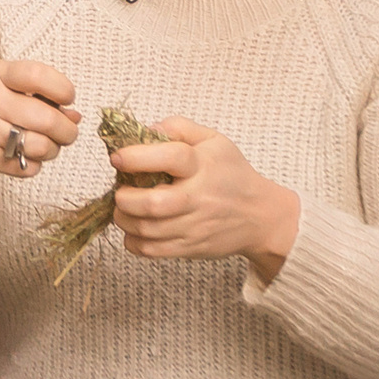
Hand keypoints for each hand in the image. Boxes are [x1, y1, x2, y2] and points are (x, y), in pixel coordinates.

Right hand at [0, 60, 80, 205]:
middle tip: (68, 131)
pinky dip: (36, 164)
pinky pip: (26, 167)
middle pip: (46, 119)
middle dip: (67, 129)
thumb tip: (75, 115)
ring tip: (49, 144)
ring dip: (54, 149)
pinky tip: (29, 156)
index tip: (68, 97)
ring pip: (39, 146)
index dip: (63, 88)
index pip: (38, 76)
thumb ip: (34, 92)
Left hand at [108, 117, 301, 279]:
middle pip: (154, 203)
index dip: (139, 156)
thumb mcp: (213, 141)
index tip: (118, 157)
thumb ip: (179, 128)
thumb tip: (146, 130)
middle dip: (125, 198)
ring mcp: (195, 226)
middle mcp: (199, 197)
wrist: (260, 216)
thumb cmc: (232, 174)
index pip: (172, 157)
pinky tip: (134, 229)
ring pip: (148, 230)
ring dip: (124, 219)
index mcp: (203, 165)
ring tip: (124, 209)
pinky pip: (152, 251)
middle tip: (120, 191)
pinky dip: (133, 241)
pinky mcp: (190, 248)